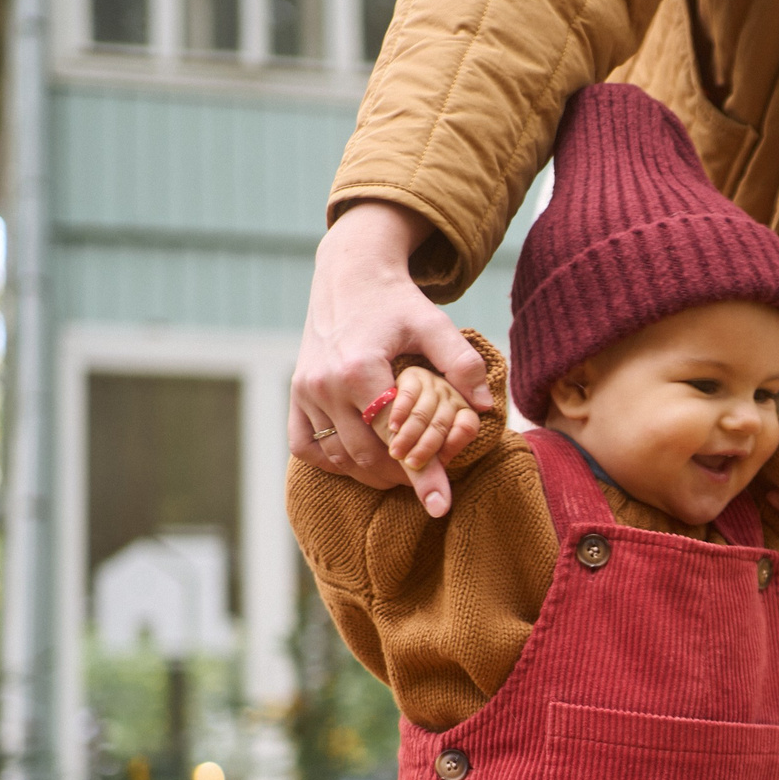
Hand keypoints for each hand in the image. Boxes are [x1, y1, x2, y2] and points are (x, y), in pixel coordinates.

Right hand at [293, 200, 497, 513]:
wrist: (351, 275)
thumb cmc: (398, 302)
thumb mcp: (436, 323)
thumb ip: (462, 364)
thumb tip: (484, 408)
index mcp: (359, 367)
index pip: (395, 437)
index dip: (421, 472)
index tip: (440, 505)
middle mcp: (325, 383)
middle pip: (366, 456)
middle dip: (401, 475)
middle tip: (429, 478)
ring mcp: (305, 391)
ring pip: (339, 457)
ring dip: (372, 472)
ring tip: (403, 469)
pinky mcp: (295, 395)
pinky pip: (306, 446)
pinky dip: (333, 461)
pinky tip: (362, 459)